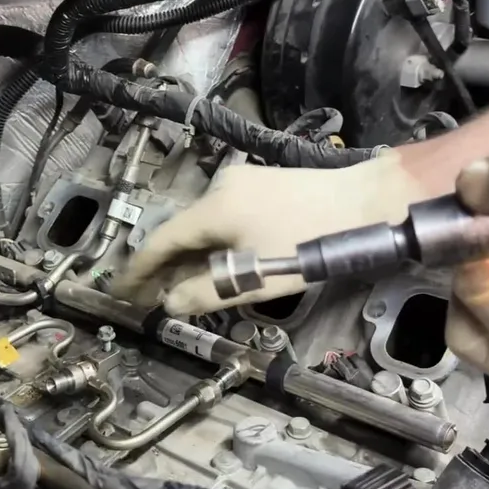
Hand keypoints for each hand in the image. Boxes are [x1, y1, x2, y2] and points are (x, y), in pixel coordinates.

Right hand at [112, 153, 423, 314]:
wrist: (368, 201)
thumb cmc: (313, 241)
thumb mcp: (257, 279)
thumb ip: (207, 293)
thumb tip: (169, 304)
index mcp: (212, 209)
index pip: (159, 242)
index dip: (137, 271)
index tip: (120, 291)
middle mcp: (219, 189)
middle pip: (178, 233)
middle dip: (160, 268)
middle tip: (146, 297)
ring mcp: (241, 184)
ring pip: (201, 227)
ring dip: (188, 258)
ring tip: (179, 287)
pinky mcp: (261, 187)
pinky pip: (222, 219)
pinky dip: (211, 244)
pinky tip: (217, 264)